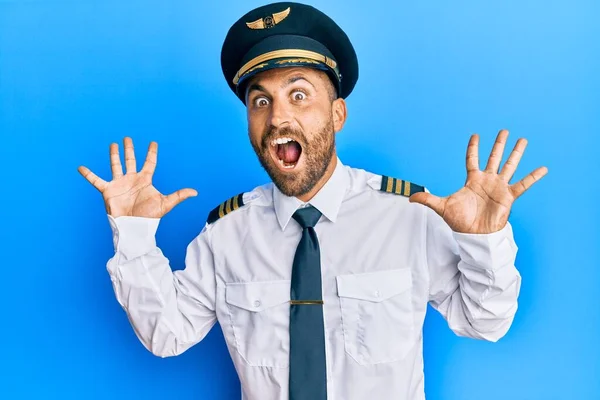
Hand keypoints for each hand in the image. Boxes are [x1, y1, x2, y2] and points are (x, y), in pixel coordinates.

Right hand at [78, 137, 196, 217]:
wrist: (134, 227)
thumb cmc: (150, 217)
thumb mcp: (166, 204)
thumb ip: (179, 196)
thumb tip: (196, 192)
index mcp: (145, 180)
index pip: (149, 162)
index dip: (151, 152)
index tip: (153, 142)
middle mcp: (132, 179)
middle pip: (130, 160)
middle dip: (129, 149)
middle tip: (127, 138)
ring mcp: (119, 184)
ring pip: (116, 165)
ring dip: (114, 155)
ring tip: (113, 144)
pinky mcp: (108, 191)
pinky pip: (96, 180)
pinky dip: (88, 174)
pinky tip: (80, 167)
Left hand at [409, 129, 547, 233]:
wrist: (474, 235)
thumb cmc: (460, 221)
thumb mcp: (442, 207)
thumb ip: (427, 199)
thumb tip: (410, 197)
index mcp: (472, 180)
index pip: (472, 159)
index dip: (473, 148)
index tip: (475, 135)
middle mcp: (487, 180)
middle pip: (494, 158)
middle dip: (498, 144)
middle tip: (504, 131)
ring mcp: (499, 187)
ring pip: (509, 166)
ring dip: (516, 153)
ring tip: (523, 140)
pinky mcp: (508, 196)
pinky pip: (523, 184)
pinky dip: (533, 177)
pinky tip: (543, 168)